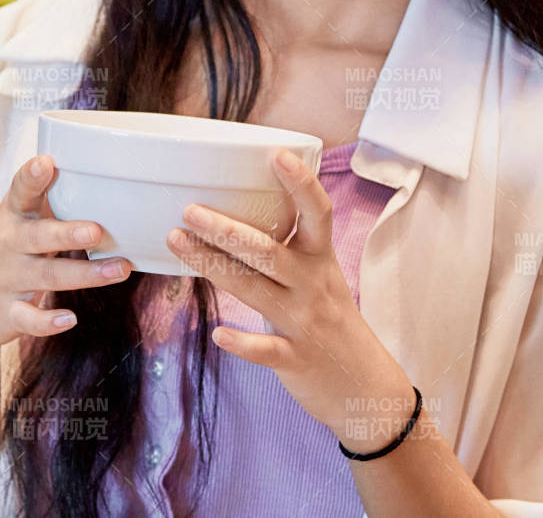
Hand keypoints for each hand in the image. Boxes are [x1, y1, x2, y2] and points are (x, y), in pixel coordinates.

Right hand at [0, 154, 132, 355]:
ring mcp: (8, 280)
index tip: (45, 163)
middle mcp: (9, 245)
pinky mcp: (9, 314)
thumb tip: (98, 173)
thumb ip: (47, 197)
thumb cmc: (5, 250)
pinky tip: (70, 319)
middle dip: (67, 233)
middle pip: (39, 237)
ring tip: (120, 269)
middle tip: (97, 230)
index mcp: (13, 217)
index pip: (20, 192)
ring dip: (84, 274)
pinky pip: (29, 319)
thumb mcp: (17, 220)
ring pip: (46, 276)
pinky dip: (47, 321)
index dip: (31, 177)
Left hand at [167, 148, 418, 452]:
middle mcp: (313, 287)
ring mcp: (305, 324)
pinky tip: (217, 332)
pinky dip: (242, 342)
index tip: (276, 154)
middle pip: (269, 250)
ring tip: (177, 241)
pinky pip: (266, 349)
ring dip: (213, 266)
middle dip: (227, 229)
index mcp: (321, 261)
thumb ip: (288, 252)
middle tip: (190, 209)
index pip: (317, 214)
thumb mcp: (320, 280)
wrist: (365, 388)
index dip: (301, 183)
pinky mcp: (295, 360)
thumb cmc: (333, 325)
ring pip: (256, 290)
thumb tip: (238, 217)